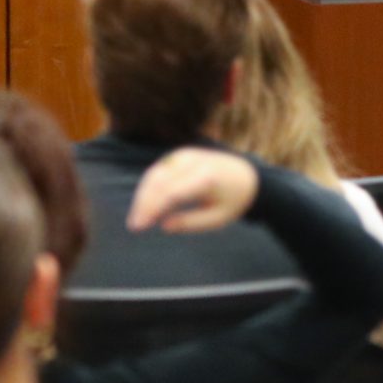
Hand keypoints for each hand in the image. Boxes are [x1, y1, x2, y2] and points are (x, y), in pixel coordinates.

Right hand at [128, 149, 258, 234]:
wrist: (247, 175)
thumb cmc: (233, 200)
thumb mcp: (219, 218)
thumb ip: (192, 223)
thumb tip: (164, 226)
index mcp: (207, 177)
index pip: (171, 192)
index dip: (152, 209)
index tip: (140, 226)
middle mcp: (193, 162)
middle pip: (158, 182)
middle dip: (143, 204)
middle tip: (135, 226)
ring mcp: (185, 155)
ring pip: (154, 175)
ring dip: (142, 197)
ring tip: (138, 220)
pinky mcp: (179, 156)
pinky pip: (158, 171)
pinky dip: (148, 188)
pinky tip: (144, 206)